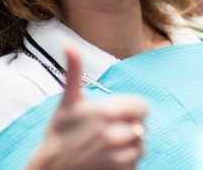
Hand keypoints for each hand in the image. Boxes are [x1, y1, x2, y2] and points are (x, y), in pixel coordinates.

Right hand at [27, 45, 148, 169]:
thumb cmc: (59, 132)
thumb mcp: (68, 101)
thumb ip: (74, 70)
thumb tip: (67, 43)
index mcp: (106, 112)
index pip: (143, 107)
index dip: (134, 108)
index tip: (121, 112)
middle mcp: (114, 134)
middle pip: (142, 126)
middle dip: (130, 126)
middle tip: (110, 128)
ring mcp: (117, 156)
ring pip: (141, 145)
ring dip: (130, 144)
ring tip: (109, 143)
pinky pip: (136, 163)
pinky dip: (128, 161)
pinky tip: (110, 158)